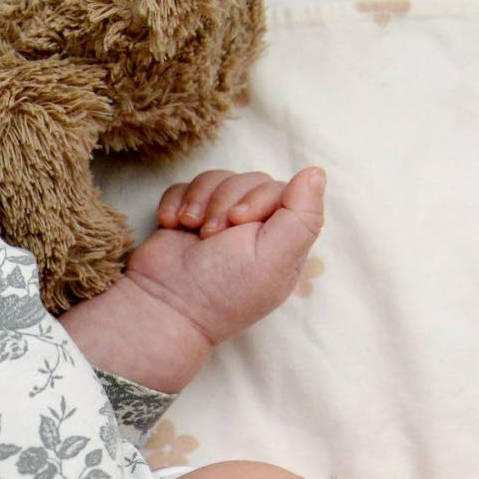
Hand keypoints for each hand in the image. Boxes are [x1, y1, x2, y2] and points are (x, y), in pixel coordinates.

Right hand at [121, 167, 325, 346]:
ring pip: (217, 179)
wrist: (162, 306)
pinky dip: (177, 200)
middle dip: (224, 201)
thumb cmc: (222, 291)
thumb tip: (315, 172)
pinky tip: (173, 224)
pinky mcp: (187, 217)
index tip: (238, 223)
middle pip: (248, 179)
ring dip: (199, 200)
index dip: (257, 197)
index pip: (281, 190)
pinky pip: (187, 185)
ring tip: (190, 228)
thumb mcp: (273, 259)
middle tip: (210, 235)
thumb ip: (303, 217)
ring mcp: (218, 221)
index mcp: (281, 240)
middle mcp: (253, 229)